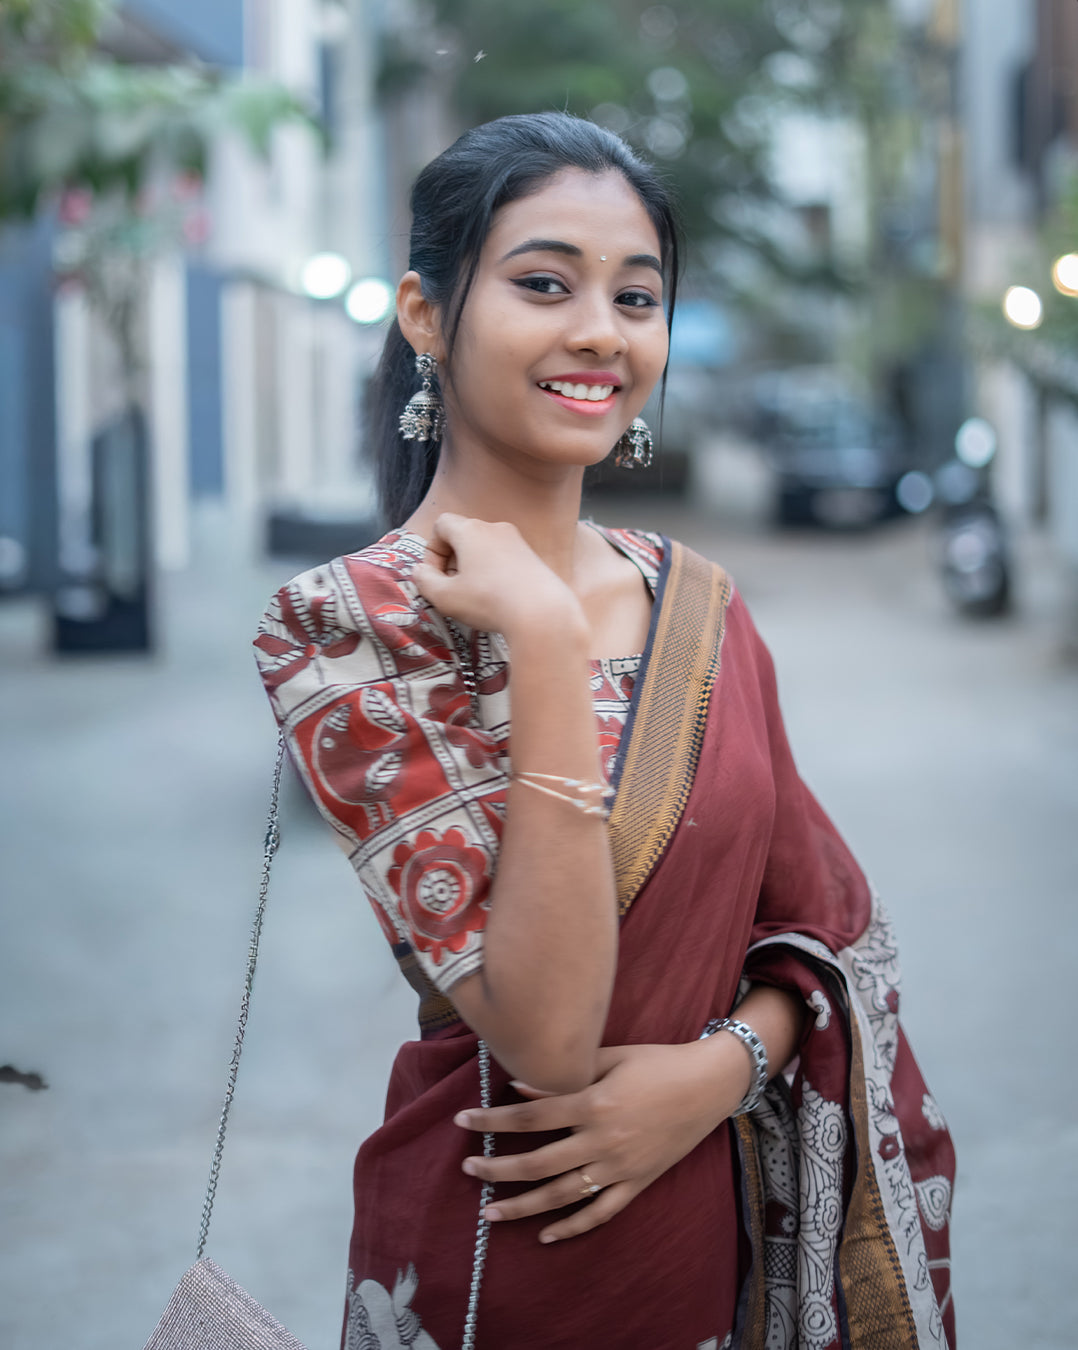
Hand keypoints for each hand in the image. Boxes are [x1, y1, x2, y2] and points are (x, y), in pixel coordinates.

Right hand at [410, 513, 583, 641]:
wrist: (542, 613)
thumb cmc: (488, 602)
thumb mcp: (445, 597)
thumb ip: (424, 581)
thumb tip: (420, 571)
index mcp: (471, 530)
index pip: (441, 525)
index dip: (432, 550)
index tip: (435, 576)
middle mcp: (495, 528)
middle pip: (464, 535)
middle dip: (452, 560)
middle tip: (453, 588)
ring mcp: (518, 541)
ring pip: (485, 547)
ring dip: (474, 567)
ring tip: (475, 596)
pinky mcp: (533, 557)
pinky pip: (505, 558)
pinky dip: (495, 572)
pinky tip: (498, 598)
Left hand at [454, 1038, 751, 1242]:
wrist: (708, 1085)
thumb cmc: (657, 1062)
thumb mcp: (611, 1057)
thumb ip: (565, 1073)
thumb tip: (520, 1084)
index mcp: (593, 1103)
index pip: (530, 1115)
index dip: (493, 1120)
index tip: (463, 1120)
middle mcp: (603, 1140)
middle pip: (538, 1162)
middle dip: (497, 1168)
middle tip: (466, 1170)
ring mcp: (620, 1166)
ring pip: (562, 1195)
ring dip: (523, 1205)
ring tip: (490, 1212)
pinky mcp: (638, 1182)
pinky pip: (601, 1212)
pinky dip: (572, 1227)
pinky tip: (545, 1234)